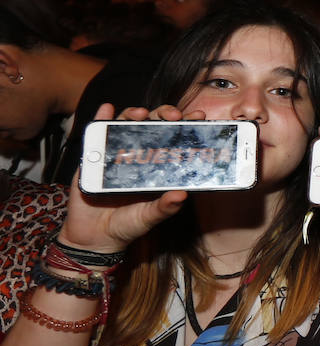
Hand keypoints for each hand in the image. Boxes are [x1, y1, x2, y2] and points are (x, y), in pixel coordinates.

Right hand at [59, 103, 189, 253]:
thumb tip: (183, 195)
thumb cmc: (126, 225)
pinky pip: (97, 133)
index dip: (186, 126)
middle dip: (165, 115)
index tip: (199, 117)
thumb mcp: (149, 217)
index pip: (174, 140)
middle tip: (175, 116)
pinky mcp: (93, 157)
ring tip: (142, 114)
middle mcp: (138, 156)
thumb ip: (165, 207)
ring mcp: (115, 154)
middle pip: (154, 126)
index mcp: (157, 167)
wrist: (93, 237)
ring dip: (135, 114)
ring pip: (127, 125)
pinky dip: (101, 117)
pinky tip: (106, 108)